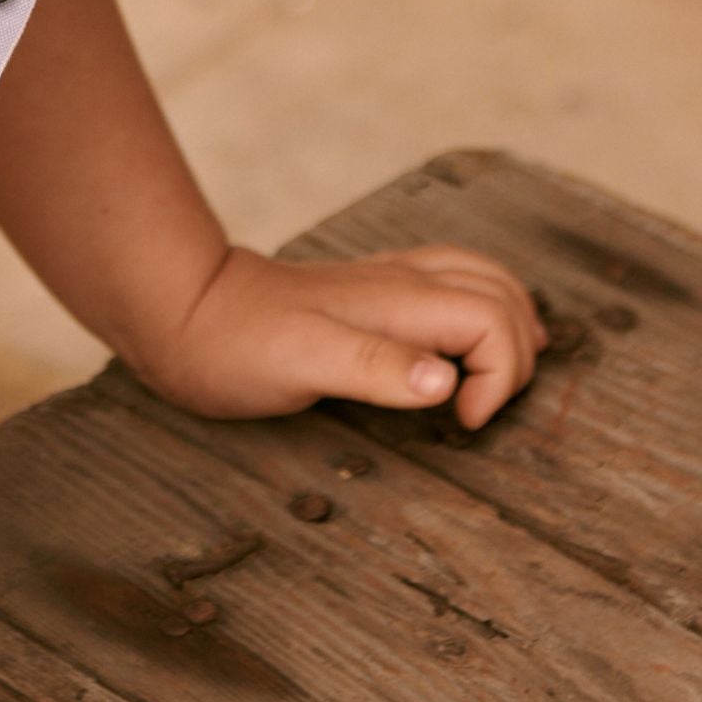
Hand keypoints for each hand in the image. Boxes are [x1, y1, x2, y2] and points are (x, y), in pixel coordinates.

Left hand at [147, 242, 548, 430]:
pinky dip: (477, 311)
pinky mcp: (370, 298)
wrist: (183, 312)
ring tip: (504, 375)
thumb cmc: (238, 344)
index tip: (461, 422)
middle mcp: (401, 284)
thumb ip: (376, 367)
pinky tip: (463, 346)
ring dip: (507, 321)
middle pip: (499, 291)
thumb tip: (446, 381)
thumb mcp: (303, 363)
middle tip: (485, 407)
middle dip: (517, 349)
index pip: (492, 318)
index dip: (500, 375)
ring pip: (478, 279)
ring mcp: (387, 286)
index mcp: (398, 300)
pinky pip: (447, 287)